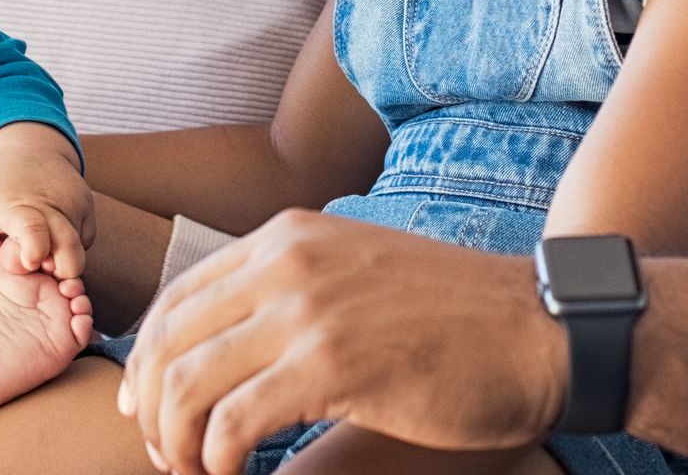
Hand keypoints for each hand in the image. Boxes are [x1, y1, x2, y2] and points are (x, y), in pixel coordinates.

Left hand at [0, 122, 93, 277]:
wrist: (31, 148)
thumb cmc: (0, 188)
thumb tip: (16, 266)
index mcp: (19, 207)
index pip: (33, 231)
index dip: (34, 252)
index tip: (31, 262)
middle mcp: (52, 205)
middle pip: (70, 255)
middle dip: (59, 273)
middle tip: (40, 265)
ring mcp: (75, 204)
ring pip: (80, 251)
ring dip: (64, 258)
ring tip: (44, 245)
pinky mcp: (89, 204)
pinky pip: (87, 240)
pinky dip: (73, 245)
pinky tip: (55, 232)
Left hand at [119, 210, 565, 474]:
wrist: (541, 332)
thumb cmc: (457, 319)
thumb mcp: (357, 273)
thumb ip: (293, 290)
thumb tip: (225, 346)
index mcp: (288, 236)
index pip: (178, 298)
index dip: (146, 364)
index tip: (146, 414)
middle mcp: (287, 261)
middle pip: (167, 341)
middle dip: (151, 410)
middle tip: (168, 458)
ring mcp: (307, 310)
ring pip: (186, 384)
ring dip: (177, 444)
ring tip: (198, 474)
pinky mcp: (332, 366)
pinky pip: (232, 424)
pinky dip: (217, 461)